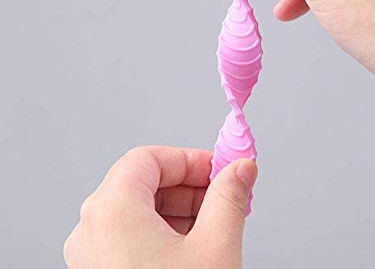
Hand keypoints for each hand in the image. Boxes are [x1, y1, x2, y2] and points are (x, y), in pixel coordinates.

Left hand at [64, 146, 256, 267]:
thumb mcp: (216, 246)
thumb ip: (229, 196)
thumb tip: (241, 169)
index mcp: (112, 211)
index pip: (148, 158)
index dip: (188, 158)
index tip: (218, 167)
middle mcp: (92, 231)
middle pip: (142, 183)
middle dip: (189, 185)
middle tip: (223, 193)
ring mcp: (92, 257)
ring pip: (137, 211)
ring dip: (179, 209)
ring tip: (215, 223)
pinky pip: (130, 237)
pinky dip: (163, 232)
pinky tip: (193, 248)